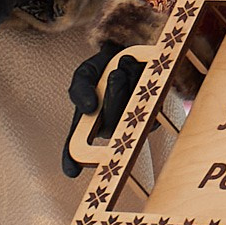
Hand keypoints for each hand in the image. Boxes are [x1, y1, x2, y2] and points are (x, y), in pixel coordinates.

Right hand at [63, 49, 145, 177]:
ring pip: (132, 113)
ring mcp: (131, 124)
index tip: (72, 171)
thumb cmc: (102, 70)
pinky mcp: (153, 115)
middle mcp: (110, 128)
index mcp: (88, 123)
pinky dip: (146, 83)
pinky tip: (140, 69)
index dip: (72, 160)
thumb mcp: (85, 75)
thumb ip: (80, 90)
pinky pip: (151, 105)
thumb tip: (88, 108)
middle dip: (115, 97)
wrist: (127, 53)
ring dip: (131, 84)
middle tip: (116, 74)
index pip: (77, 147)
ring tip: (125, 65)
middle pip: (112, 126)